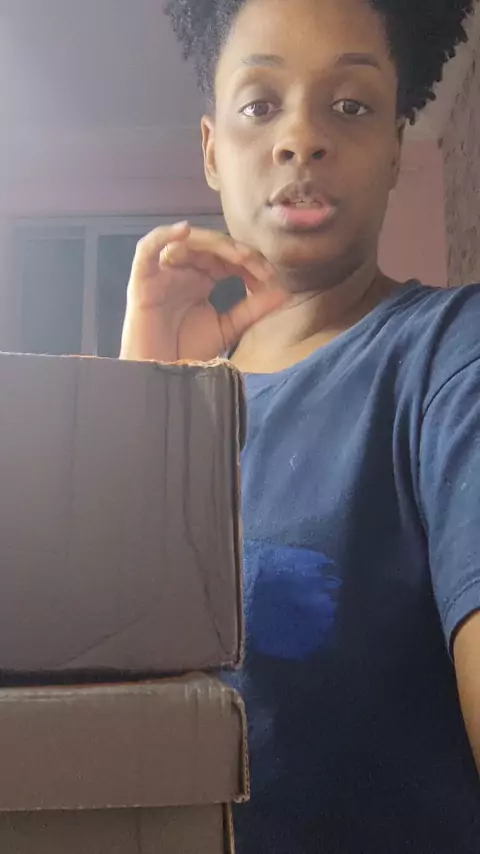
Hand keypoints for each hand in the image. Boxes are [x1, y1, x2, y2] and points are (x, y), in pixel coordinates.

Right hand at [120, 221, 284, 361]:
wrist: (162, 375)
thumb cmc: (189, 352)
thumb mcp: (228, 328)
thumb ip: (252, 309)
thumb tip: (284, 292)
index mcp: (203, 279)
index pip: (228, 259)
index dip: (251, 263)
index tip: (272, 278)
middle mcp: (184, 271)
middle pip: (211, 247)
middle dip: (237, 252)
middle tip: (258, 263)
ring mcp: (163, 272)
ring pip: (187, 242)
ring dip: (214, 243)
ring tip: (238, 254)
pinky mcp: (142, 278)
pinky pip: (148, 247)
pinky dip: (165, 235)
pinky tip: (185, 230)